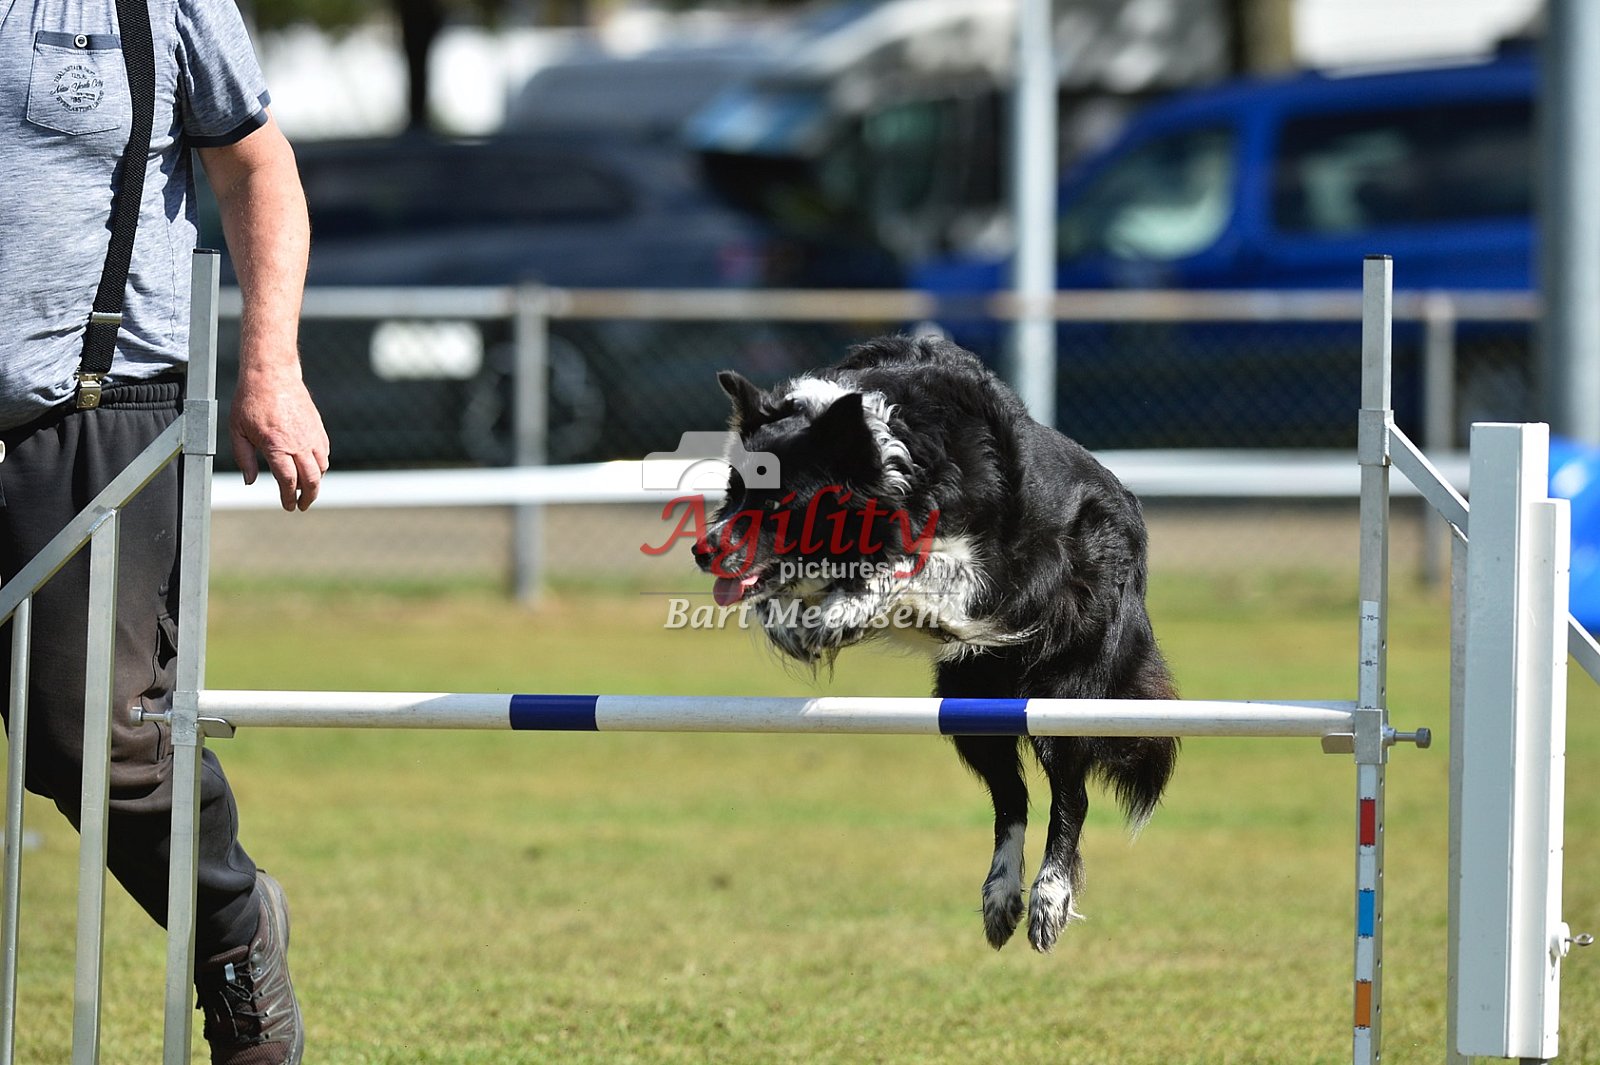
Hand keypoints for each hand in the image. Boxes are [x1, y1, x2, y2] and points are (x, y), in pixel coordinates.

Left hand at [230, 370, 329, 510]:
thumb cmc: (250, 401)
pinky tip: (312, 468)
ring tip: (307, 489)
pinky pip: (324, 453)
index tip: (288, 506)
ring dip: (316, 482)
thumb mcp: (237, 431)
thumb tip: (250, 481)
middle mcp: (298, 443)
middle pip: (312, 480)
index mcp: (276, 446)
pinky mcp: (318, 427)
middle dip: (308, 497)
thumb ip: (244, 458)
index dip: (289, 498)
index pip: (289, 481)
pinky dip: (321, 465)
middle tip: (301, 505)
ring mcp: (311, 435)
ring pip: (322, 467)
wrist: (271, 374)